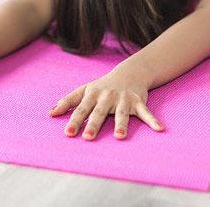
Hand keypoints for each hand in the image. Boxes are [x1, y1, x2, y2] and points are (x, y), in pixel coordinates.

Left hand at [48, 65, 164, 139]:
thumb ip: (68, 101)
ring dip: (122, 125)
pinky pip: (146, 112)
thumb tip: (50, 113)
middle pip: (99, 112)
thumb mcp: (84, 90)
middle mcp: (107, 97)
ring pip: (122, 114)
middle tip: (88, 137)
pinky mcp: (138, 101)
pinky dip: (153, 120)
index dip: (74, 120)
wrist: (129, 72)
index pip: (81, 109)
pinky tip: (159, 129)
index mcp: (93, 95)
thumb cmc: (102, 85)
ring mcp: (123, 99)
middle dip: (94, 124)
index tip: (68, 133)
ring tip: (120, 137)